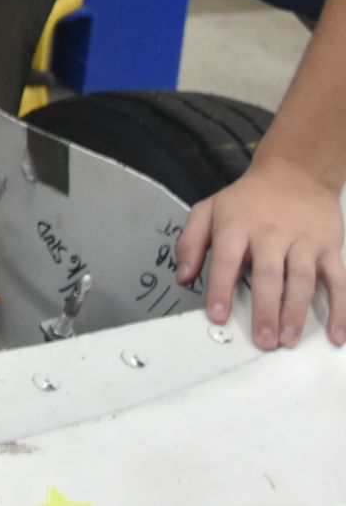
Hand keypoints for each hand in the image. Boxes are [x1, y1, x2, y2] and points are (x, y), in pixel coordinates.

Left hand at [176, 156, 345, 349]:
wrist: (295, 173)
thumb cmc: (247, 200)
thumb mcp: (209, 210)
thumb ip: (191, 242)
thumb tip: (183, 277)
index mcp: (236, 225)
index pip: (226, 259)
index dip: (220, 288)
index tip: (217, 316)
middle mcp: (270, 233)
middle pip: (268, 274)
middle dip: (265, 309)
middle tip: (263, 340)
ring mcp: (303, 240)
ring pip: (301, 279)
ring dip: (296, 311)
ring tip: (289, 339)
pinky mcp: (329, 247)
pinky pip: (338, 281)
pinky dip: (340, 309)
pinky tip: (337, 334)